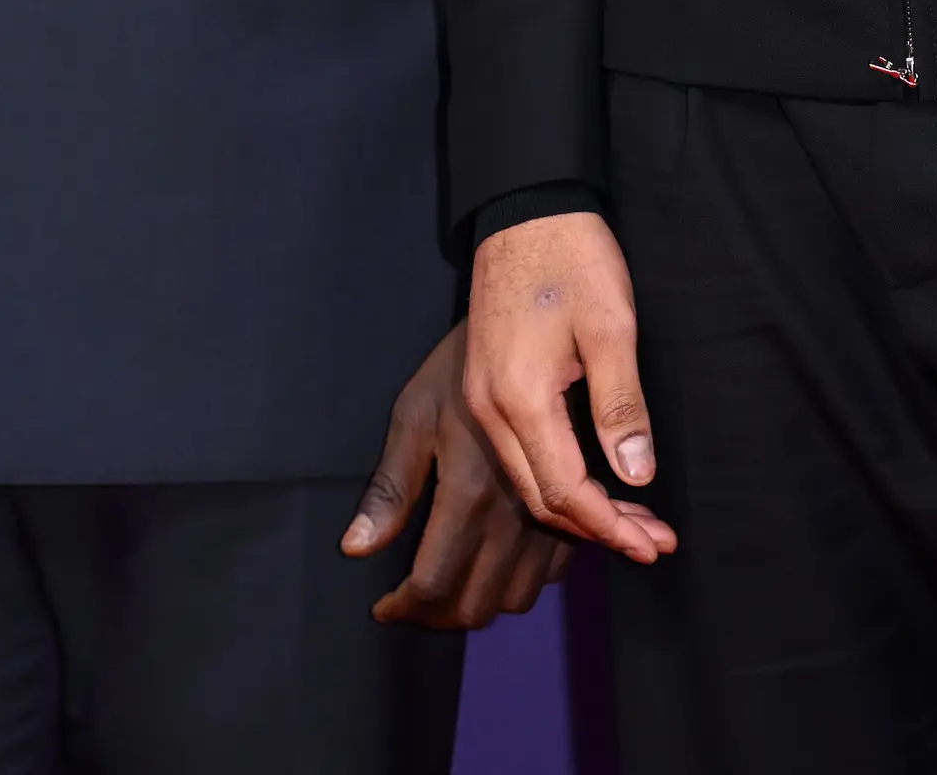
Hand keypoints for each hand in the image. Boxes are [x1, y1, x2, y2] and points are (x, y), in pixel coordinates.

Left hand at [345, 322, 575, 625]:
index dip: (404, 610)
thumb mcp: (414, 413)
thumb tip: (356, 548)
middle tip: (413, 602)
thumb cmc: (464, 364)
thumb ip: (391, 487)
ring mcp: (553, 510)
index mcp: (469, 493)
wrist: (538, 321)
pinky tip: (501, 562)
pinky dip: (526, 580)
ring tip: (454, 584)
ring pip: (518, 596)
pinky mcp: (580, 501)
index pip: (435, 584)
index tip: (384, 609)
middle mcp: (515, 513)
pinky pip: (556, 570)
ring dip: (483, 602)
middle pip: (477, 604)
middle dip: (439, 616)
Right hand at [461, 213, 676, 562]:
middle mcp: (488, 411)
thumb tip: (637, 476)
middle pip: (540, 498)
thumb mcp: (611, 328)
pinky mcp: (487, 388)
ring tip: (636, 522)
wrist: (525, 209)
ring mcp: (482, 401)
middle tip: (653, 543)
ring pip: (528, 481)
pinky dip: (559, 480)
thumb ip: (621, 405)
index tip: (650, 546)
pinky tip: (595, 483)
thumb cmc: (573, 260)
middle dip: (599, 528)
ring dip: (580, 508)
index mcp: (517, 400)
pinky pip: (520, 456)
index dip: (609, 525)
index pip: (563, 490)